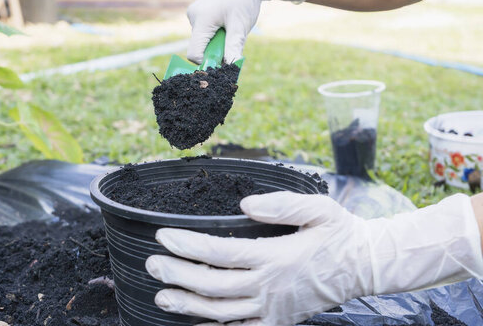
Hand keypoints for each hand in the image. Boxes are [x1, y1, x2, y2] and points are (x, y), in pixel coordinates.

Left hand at [146, 192, 482, 324]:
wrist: (367, 266)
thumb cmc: (341, 233)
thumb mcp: (318, 208)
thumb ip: (281, 205)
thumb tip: (245, 204)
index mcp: (277, 257)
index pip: (222, 253)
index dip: (189, 245)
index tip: (163, 237)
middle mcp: (270, 287)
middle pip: (214, 285)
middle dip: (179, 275)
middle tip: (151, 266)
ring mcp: (274, 308)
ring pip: (223, 313)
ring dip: (189, 305)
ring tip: (161, 297)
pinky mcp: (280, 321)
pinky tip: (195, 325)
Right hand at [186, 0, 311, 64]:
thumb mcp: (240, 27)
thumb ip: (233, 48)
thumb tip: (230, 69)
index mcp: (200, 19)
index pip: (194, 54)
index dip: (208, 62)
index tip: (224, 61)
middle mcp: (193, 16)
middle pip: (199, 47)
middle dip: (216, 49)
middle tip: (233, 38)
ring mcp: (194, 13)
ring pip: (202, 40)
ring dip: (217, 41)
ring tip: (231, 26)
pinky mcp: (198, 12)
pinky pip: (204, 32)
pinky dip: (215, 34)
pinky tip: (226, 22)